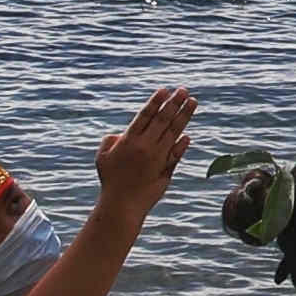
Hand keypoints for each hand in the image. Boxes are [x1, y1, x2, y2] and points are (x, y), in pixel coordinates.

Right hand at [96, 86, 197, 215]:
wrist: (122, 205)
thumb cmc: (110, 180)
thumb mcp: (103, 157)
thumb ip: (111, 141)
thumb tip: (122, 134)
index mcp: (129, 140)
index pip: (145, 115)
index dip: (156, 102)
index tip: (165, 90)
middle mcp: (145, 146)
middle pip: (163, 120)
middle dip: (174, 103)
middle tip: (184, 90)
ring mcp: (157, 158)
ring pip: (174, 132)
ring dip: (184, 116)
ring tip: (193, 102)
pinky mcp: (166, 170)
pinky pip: (177, 153)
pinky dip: (182, 144)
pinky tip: (187, 135)